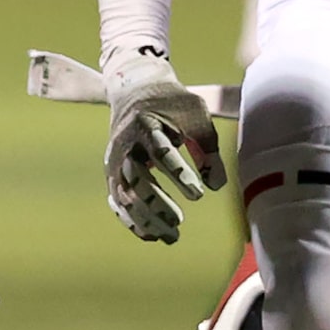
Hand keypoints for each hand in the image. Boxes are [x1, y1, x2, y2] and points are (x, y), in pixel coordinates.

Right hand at [103, 53, 226, 243]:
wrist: (134, 93)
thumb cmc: (172, 105)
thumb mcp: (196, 116)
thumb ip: (207, 149)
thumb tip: (216, 185)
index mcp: (146, 124)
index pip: (161, 152)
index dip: (179, 174)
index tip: (199, 194)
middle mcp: (126, 145)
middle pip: (136, 177)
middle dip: (156, 202)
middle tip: (179, 221)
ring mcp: (115, 161)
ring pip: (125, 195)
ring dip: (146, 218)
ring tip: (172, 236)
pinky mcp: (112, 174)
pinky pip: (118, 202)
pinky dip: (132, 221)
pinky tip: (153, 236)